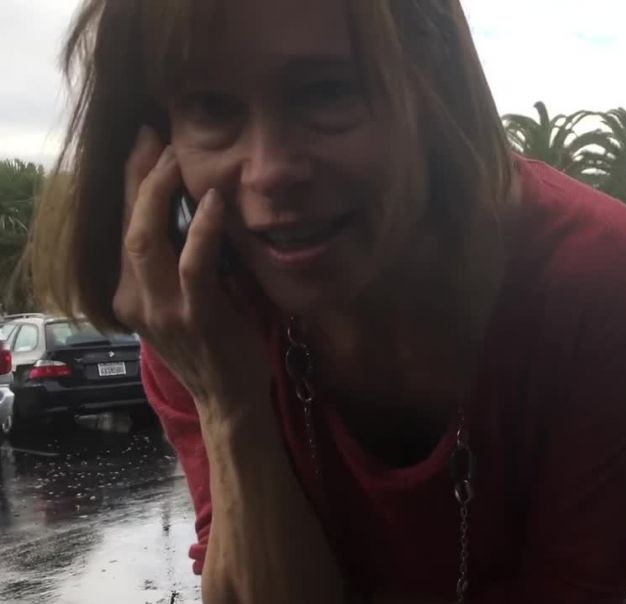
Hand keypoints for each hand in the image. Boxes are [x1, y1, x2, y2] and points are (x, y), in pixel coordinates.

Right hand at [113, 127, 270, 417]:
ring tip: (177, 157)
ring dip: (160, 193)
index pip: (124, 228)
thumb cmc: (218, 346)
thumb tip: (195, 211)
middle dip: (138, 175)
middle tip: (155, 136)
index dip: (131, 184)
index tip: (146, 144)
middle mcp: (136, 300)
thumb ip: (180, 263)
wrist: (231, 400)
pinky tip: (217, 202)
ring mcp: (162, 311)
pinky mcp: (195, 317)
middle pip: (127, 224)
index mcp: (131, 294)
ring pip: (146, 239)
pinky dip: (204, 230)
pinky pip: (193, 265)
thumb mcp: (187, 301)